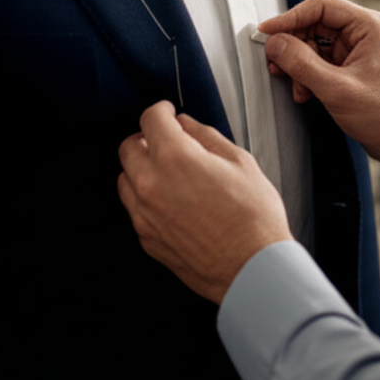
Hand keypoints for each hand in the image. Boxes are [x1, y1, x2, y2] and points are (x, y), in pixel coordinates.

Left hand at [118, 101, 292, 303]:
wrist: (252, 268)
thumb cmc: (254, 218)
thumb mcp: (240, 162)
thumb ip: (206, 137)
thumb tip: (187, 125)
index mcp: (175, 158)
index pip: (150, 119)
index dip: (161, 110)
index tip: (167, 112)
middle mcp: (151, 185)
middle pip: (128, 147)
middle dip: (147, 138)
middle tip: (167, 141)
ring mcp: (145, 215)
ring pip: (125, 179)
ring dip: (141, 168)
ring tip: (169, 172)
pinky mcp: (147, 238)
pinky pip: (134, 209)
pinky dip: (146, 197)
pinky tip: (171, 200)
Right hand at [259, 0, 379, 202]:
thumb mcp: (336, 89)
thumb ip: (302, 63)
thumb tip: (274, 43)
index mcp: (369, 26)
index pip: (321, 7)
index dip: (289, 17)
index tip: (266, 32)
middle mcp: (365, 32)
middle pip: (314, 24)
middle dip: (293, 46)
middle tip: (276, 65)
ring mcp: (358, 49)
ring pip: (314, 44)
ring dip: (299, 65)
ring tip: (296, 87)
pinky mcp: (351, 66)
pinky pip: (320, 61)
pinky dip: (307, 75)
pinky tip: (305, 93)